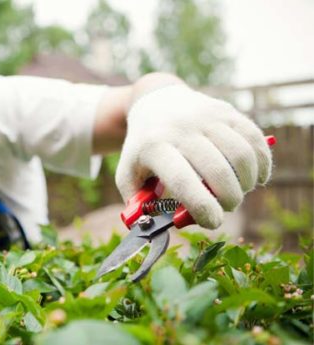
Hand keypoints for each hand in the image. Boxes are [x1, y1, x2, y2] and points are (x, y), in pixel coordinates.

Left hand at [115, 84, 271, 228]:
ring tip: (237, 192)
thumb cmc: (143, 148)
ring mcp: (206, 117)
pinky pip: (254, 139)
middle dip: (228, 199)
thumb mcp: (127, 173)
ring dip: (246, 183)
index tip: (212, 222)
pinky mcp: (226, 111)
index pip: (182, 180)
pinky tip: (256, 177)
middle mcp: (181, 129)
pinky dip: (261, 163)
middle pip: (217, 170)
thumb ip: (136, 204)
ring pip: (240, 155)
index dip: (202, 206)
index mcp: (154, 147)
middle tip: (225, 207)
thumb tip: (151, 229)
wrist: (155, 103)